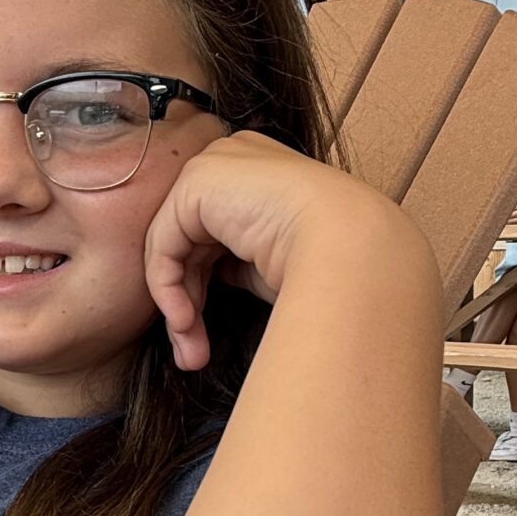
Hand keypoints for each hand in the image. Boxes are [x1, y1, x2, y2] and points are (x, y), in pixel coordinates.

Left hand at [145, 133, 416, 370]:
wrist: (353, 247)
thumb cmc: (330, 264)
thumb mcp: (271, 264)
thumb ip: (235, 262)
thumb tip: (198, 287)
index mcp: (260, 174)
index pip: (212, 234)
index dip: (203, 288)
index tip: (205, 337)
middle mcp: (235, 161)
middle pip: (189, 242)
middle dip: (188, 303)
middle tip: (193, 354)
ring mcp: (215, 165)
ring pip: (173, 247)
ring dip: (179, 307)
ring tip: (191, 353)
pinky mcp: (197, 181)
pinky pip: (163, 243)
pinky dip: (167, 288)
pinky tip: (186, 323)